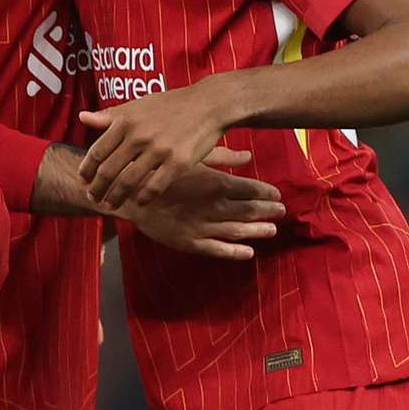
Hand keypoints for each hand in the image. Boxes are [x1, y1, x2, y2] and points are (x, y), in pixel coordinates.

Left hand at [75, 79, 244, 210]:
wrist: (209, 104)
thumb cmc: (171, 104)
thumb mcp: (137, 105)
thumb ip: (110, 116)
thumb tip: (82, 117)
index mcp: (125, 122)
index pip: (96, 152)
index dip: (86, 170)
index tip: (83, 180)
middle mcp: (138, 136)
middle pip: (108, 171)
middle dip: (97, 189)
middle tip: (93, 198)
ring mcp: (158, 150)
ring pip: (128, 182)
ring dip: (115, 198)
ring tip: (110, 205)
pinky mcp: (178, 162)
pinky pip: (154, 187)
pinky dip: (142, 198)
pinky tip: (138, 202)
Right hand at [120, 145, 285, 260]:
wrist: (128, 193)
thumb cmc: (160, 170)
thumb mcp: (192, 156)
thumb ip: (223, 157)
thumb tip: (248, 156)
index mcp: (218, 184)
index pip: (252, 189)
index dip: (267, 192)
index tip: (276, 193)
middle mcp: (216, 207)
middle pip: (251, 210)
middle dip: (269, 210)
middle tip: (280, 210)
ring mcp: (204, 226)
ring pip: (240, 231)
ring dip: (258, 231)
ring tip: (272, 230)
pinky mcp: (191, 242)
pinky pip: (219, 250)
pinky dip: (236, 253)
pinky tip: (248, 253)